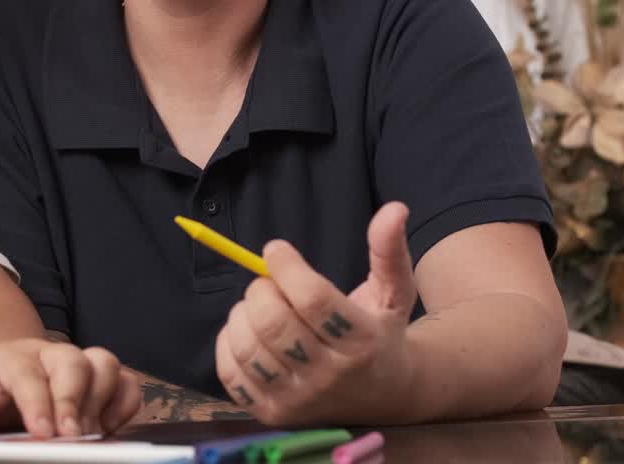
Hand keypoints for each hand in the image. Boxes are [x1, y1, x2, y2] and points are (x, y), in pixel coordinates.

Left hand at [0, 339, 140, 437]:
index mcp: (9, 360)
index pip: (26, 372)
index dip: (37, 400)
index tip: (42, 432)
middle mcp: (47, 356)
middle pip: (72, 361)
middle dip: (74, 399)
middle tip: (70, 437)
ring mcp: (76, 365)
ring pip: (103, 363)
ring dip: (101, 398)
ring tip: (89, 434)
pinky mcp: (99, 381)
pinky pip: (125, 382)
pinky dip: (124, 403)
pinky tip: (107, 428)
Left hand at [214, 202, 417, 425]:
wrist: (385, 397)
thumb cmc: (383, 333)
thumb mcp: (395, 292)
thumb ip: (389, 251)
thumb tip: (393, 209)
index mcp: (362, 343)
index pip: (312, 299)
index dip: (285, 266)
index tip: (276, 249)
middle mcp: (330, 377)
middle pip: (273, 324)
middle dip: (260, 289)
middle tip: (267, 281)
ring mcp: (299, 400)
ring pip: (248, 347)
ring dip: (242, 313)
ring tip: (259, 305)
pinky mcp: (272, 414)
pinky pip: (231, 373)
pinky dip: (228, 343)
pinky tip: (246, 331)